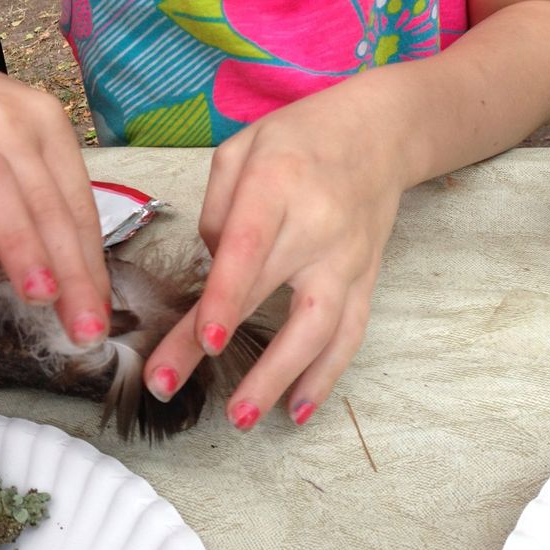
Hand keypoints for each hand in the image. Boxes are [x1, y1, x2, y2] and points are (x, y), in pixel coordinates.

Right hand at [0, 29, 110, 344]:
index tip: (101, 314)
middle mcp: (6, 121)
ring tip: (38, 298)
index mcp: (45, 123)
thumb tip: (76, 270)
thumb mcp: (16, 137)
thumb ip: (44, 193)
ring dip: (20, 243)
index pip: (76, 203)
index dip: (92, 263)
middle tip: (85, 327)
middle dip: (70, 268)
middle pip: (46, 199)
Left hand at [143, 90, 405, 429]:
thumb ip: (217, 208)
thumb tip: (212, 272)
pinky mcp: (366, 279)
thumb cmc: (298, 138)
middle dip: (217, 346)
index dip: (226, 297)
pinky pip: (350, 334)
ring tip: (243, 417)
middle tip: (169, 385)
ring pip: (318, 328)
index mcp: (277, 184)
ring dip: (280, 377)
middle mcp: (317, 226)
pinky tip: (299, 409)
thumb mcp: (241, 148)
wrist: (380, 132)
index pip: (248, 248)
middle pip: (266, 295)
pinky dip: (327, 375)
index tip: (204, 340)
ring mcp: (346, 258)